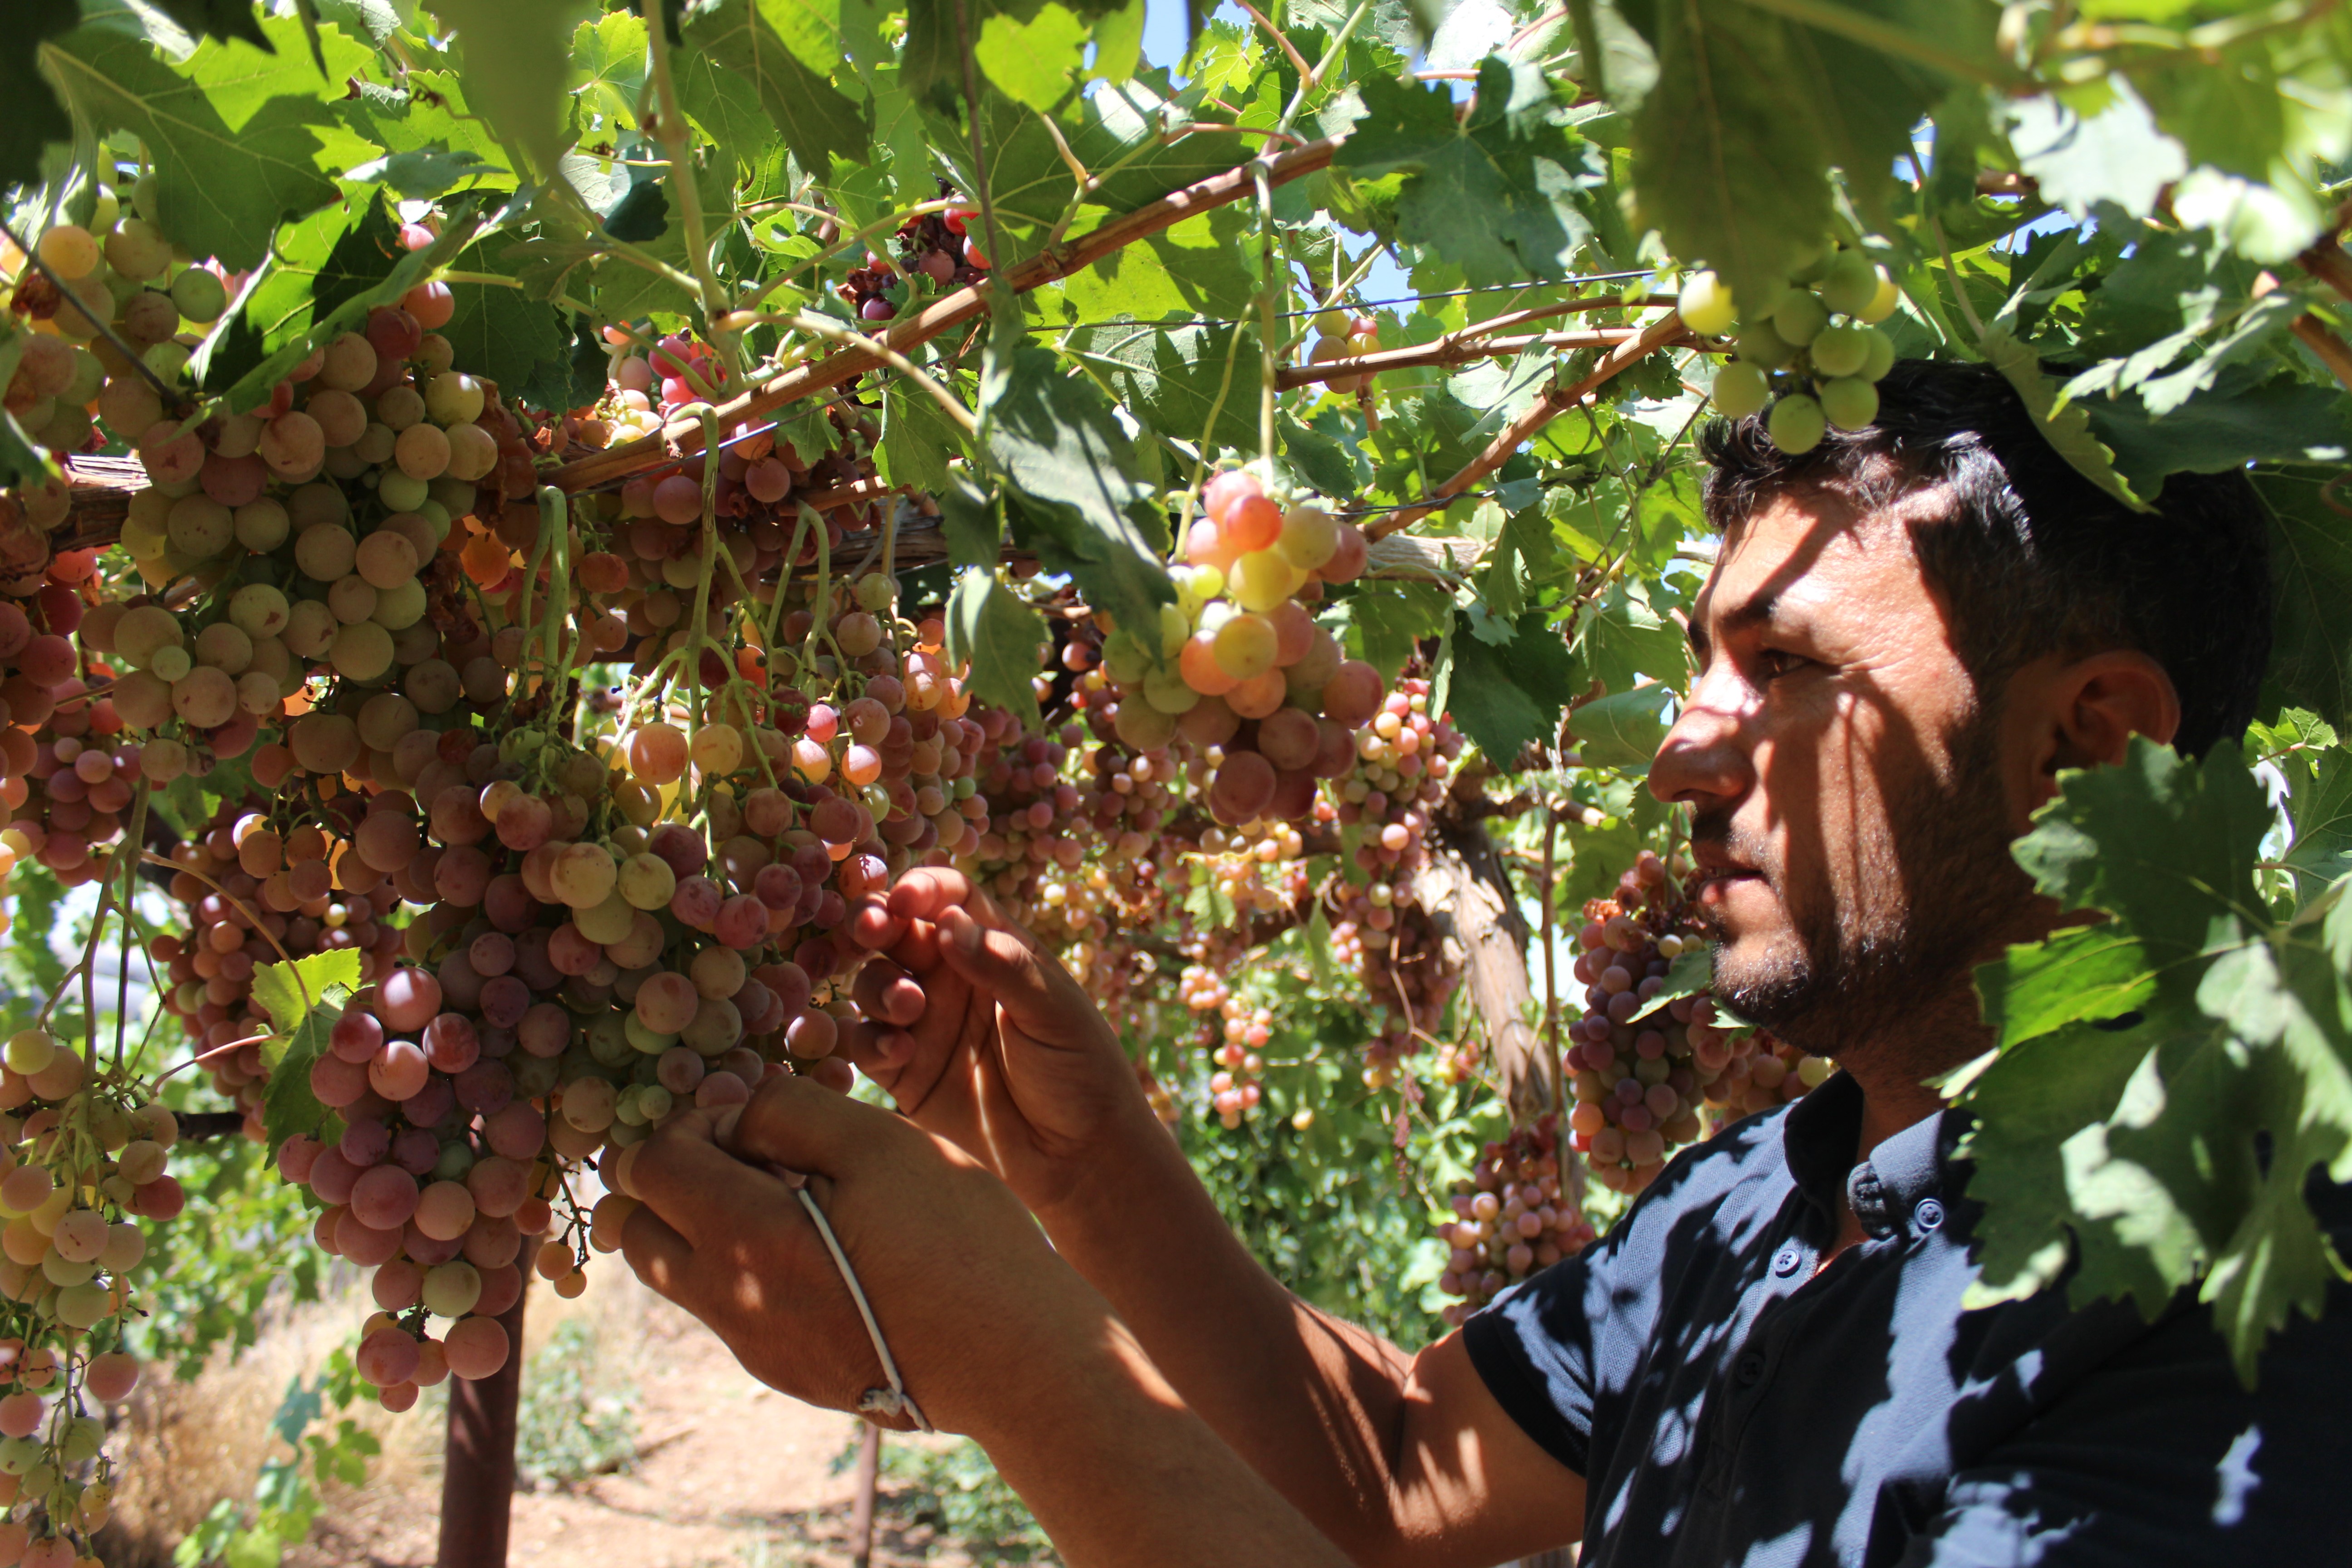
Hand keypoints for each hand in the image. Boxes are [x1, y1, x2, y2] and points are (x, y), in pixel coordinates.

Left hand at [619, 1071, 1092, 1434]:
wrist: (1016, 1356)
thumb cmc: (958, 1237)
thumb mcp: (880, 1144)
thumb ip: (789, 1112)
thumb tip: (733, 1115)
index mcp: (747, 1241)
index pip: (651, 1167)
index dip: (691, 1123)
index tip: (754, 1119)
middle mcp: (734, 1305)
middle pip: (636, 1232)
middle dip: (673, 1178)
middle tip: (748, 1155)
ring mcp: (757, 1348)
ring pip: (679, 1275)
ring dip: (706, 1223)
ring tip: (787, 1198)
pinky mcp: (787, 1372)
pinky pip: (732, 1309)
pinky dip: (749, 1266)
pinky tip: (825, 1248)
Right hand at [834, 868, 1158, 1218]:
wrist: (1077, 1156)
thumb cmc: (1080, 1070)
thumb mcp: (1054, 1011)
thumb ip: (1003, 966)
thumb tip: (948, 921)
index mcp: (994, 949)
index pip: (951, 898)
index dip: (924, 889)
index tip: (906, 897)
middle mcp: (953, 978)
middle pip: (899, 932)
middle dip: (877, 924)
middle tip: (872, 931)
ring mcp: (926, 1024)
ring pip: (874, 983)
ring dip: (878, 985)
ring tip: (908, 1007)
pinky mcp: (906, 1073)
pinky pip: (867, 1043)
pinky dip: (871, 1040)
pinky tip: (899, 1053)